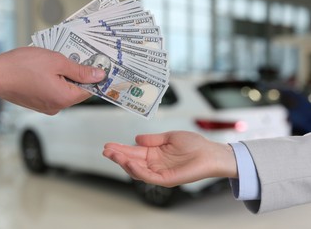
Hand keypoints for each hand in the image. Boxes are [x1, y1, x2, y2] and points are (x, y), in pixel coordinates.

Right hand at [0, 47, 105, 114]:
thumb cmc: (22, 66)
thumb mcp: (57, 61)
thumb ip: (80, 70)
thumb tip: (99, 75)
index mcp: (64, 98)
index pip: (89, 90)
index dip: (93, 76)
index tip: (95, 64)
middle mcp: (57, 107)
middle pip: (76, 90)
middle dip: (77, 74)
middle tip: (72, 57)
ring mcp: (46, 107)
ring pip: (64, 90)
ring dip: (64, 76)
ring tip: (55, 61)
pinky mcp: (37, 104)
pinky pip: (53, 92)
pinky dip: (54, 81)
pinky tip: (46, 69)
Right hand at [103, 131, 236, 187]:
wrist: (210, 152)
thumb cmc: (194, 144)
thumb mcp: (169, 137)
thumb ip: (152, 139)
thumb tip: (136, 138)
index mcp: (154, 153)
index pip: (133, 152)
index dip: (121, 148)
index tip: (109, 145)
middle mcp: (154, 164)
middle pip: (131, 161)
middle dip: (118, 156)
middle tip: (106, 150)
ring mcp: (159, 172)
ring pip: (137, 170)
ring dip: (124, 163)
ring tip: (114, 155)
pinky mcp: (166, 179)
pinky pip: (149, 177)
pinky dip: (138, 170)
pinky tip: (129, 162)